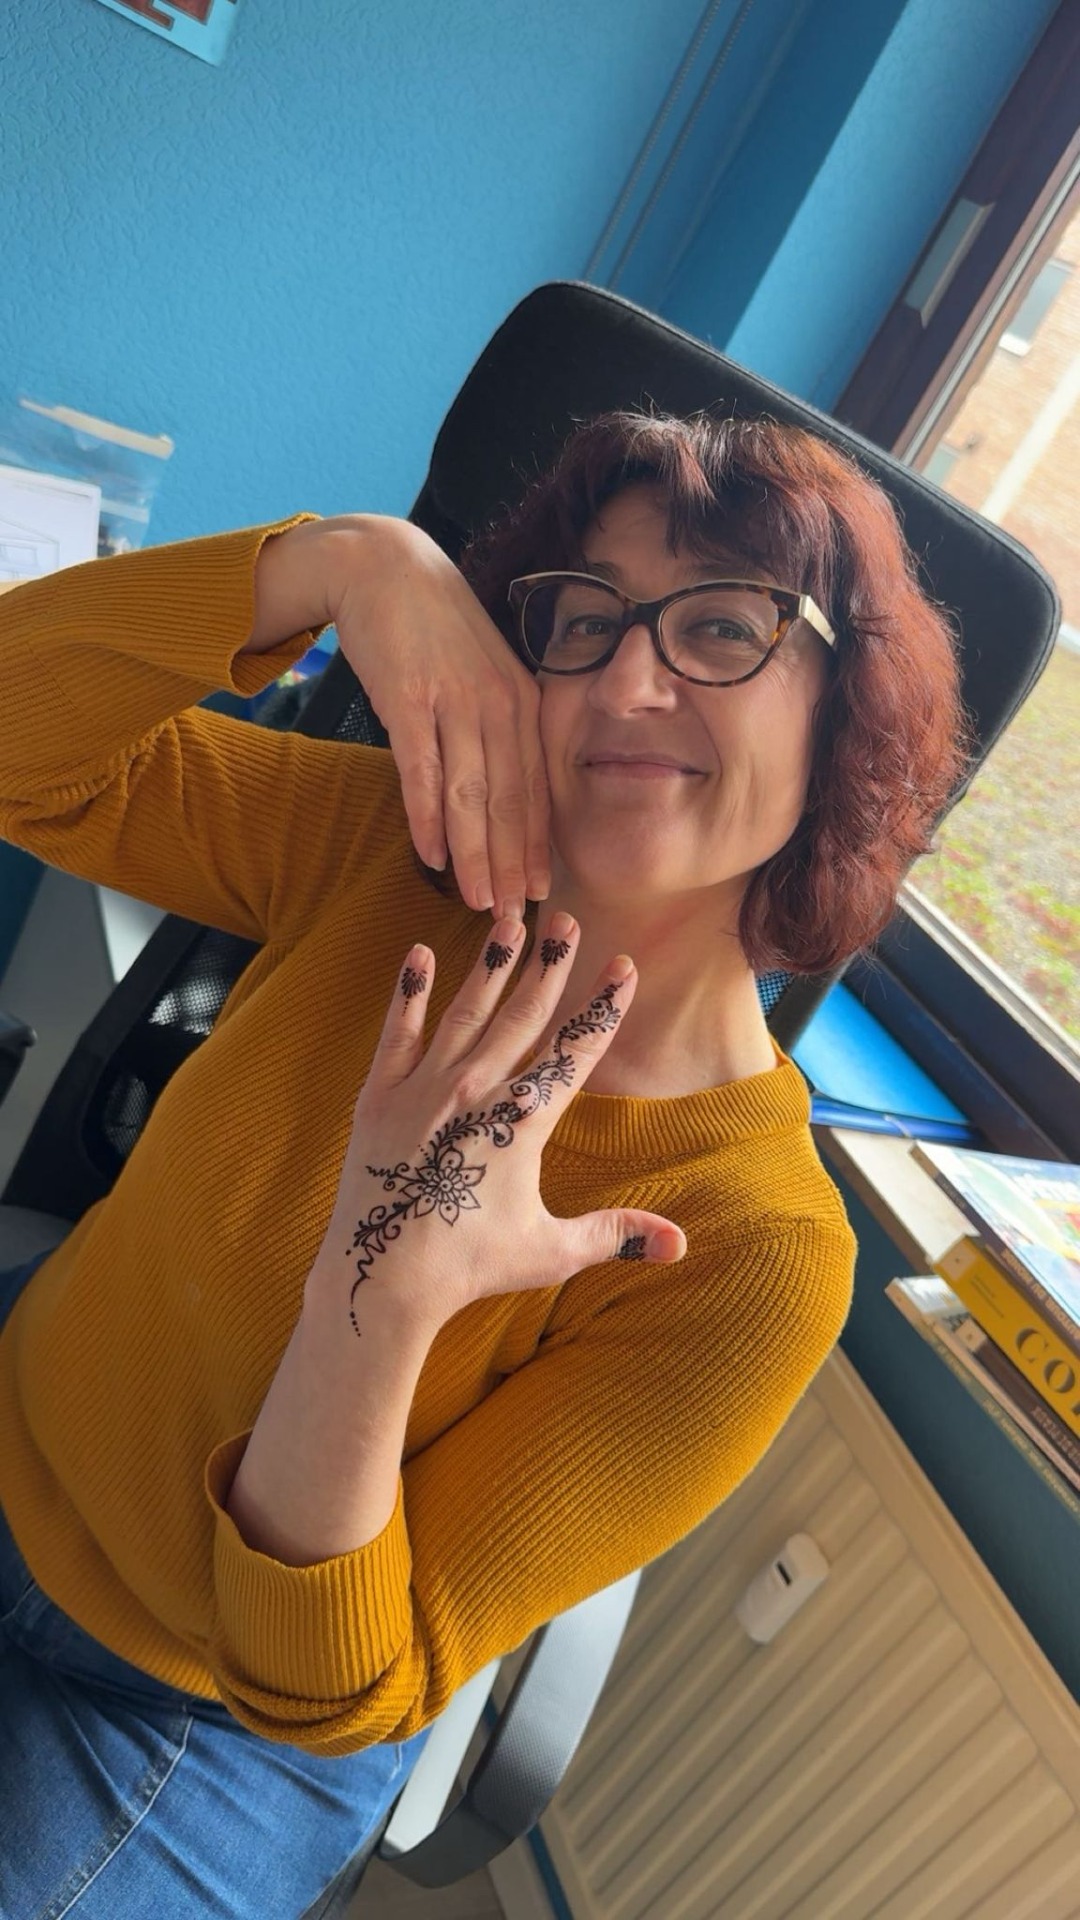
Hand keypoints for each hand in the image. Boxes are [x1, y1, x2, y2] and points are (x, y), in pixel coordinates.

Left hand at [312, 913, 686, 1332]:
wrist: (382, 1279)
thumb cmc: (470, 1266)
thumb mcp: (550, 1250)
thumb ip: (614, 1233)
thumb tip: (679, 1245)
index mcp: (522, 1122)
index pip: (574, 1052)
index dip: (602, 1008)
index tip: (623, 965)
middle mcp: (475, 1092)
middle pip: (522, 1015)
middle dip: (549, 965)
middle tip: (567, 919)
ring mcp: (424, 1088)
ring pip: (466, 1011)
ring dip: (491, 962)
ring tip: (510, 917)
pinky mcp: (380, 1095)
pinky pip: (398, 1032)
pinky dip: (409, 993)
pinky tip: (419, 954)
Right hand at [330, 516, 551, 918]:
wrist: (382, 566)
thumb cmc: (432, 627)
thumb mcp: (480, 673)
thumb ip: (494, 725)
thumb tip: (499, 792)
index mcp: (521, 701)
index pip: (535, 786)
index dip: (539, 844)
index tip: (543, 893)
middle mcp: (496, 703)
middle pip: (509, 799)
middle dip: (514, 864)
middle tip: (517, 917)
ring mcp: (453, 700)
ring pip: (470, 794)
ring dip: (476, 854)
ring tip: (480, 902)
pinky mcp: (408, 697)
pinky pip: (422, 769)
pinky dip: (427, 817)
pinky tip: (433, 856)